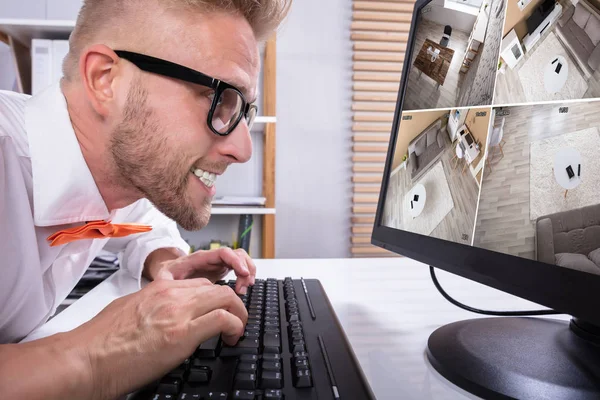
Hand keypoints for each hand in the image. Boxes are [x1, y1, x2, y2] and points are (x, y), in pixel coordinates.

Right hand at [71, 277, 246, 399]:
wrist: (85, 359)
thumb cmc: (98, 341)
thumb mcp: (128, 310)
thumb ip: (150, 307)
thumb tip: (163, 317)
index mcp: (158, 289)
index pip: (199, 282)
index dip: (214, 296)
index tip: (219, 309)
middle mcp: (170, 295)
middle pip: (217, 287)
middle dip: (232, 303)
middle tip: (235, 321)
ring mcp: (177, 312)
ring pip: (225, 297)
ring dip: (238, 314)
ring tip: (237, 331)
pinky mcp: (182, 334)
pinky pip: (223, 319)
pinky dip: (235, 326)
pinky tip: (231, 338)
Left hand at [148, 247, 256, 294]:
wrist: (168, 271)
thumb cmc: (168, 274)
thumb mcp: (165, 278)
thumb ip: (170, 280)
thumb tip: (178, 287)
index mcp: (200, 258)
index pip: (223, 253)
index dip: (235, 261)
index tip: (242, 273)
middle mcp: (212, 258)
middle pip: (237, 254)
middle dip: (244, 269)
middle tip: (243, 287)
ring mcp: (218, 263)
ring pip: (241, 259)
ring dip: (247, 272)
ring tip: (245, 287)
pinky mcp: (222, 270)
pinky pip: (240, 268)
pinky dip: (246, 276)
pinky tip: (244, 287)